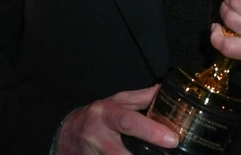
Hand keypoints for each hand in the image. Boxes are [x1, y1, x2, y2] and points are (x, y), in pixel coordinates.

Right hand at [52, 87, 178, 153]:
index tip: (173, 139)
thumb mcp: (116, 102)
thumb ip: (140, 98)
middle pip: (121, 153)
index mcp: (106, 114)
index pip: (130, 121)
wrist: (67, 133)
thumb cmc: (96, 116)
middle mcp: (97, 135)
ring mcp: (91, 154)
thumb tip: (163, 91)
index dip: (152, 131)